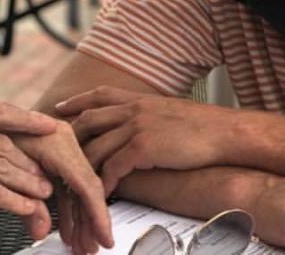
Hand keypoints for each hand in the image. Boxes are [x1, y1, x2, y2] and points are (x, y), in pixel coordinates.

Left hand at [12, 121, 113, 254]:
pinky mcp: (55, 155)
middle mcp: (66, 142)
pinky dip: (67, 208)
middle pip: (86, 188)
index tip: (105, 238)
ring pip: (78, 189)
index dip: (97, 215)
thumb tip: (41, 232)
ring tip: (78, 244)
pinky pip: (67, 185)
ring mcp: (62, 148)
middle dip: (89, 223)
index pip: (86, 184)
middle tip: (89, 249)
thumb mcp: (6, 171)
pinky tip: (67, 228)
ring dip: (78, 219)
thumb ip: (26, 203)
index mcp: (58, 143)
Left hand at [56, 87, 229, 191]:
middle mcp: (133, 109)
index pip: (99, 95)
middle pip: (89, 120)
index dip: (77, 101)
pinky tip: (100, 191)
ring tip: (75, 180)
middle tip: (59, 151)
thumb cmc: (204, 125)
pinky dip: (105, 180)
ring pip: (98, 146)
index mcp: (139, 99)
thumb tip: (139, 124)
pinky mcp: (143, 147)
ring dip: (84, 165)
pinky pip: (114, 166)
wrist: (225, 132)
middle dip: (72, 137)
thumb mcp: (169, 110)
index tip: (60, 107)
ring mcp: (136, 127)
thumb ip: (148, 113)